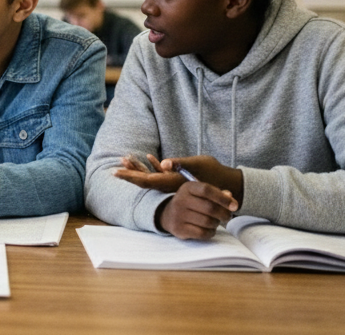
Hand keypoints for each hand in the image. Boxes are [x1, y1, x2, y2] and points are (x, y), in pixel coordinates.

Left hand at [115, 154, 243, 201]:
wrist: (229, 186)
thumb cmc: (214, 173)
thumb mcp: (198, 165)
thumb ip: (180, 164)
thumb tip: (162, 163)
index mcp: (171, 182)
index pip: (145, 181)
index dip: (130, 176)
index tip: (116, 173)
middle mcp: (170, 184)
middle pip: (145, 180)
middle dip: (130, 173)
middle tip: (115, 169)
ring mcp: (174, 182)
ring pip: (152, 176)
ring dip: (139, 168)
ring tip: (126, 159)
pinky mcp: (180, 179)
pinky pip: (163, 173)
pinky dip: (153, 166)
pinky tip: (149, 158)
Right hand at [157, 182, 238, 239]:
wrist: (167, 214)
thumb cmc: (191, 203)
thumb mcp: (200, 194)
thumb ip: (217, 194)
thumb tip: (230, 197)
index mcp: (187, 188)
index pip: (206, 190)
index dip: (223, 198)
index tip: (234, 205)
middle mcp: (180, 200)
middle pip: (210, 208)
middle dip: (224, 214)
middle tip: (227, 216)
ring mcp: (178, 215)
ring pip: (207, 222)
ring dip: (216, 223)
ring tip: (215, 221)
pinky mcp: (179, 229)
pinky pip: (202, 233)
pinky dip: (210, 232)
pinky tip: (209, 229)